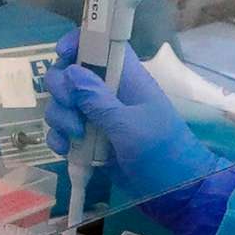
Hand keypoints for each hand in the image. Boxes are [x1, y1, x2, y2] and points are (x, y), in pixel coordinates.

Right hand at [45, 37, 234, 234]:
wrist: (174, 192)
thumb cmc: (161, 153)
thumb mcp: (129, 127)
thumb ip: (98, 101)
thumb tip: (70, 72)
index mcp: (126, 78)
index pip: (99, 44)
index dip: (78, 42)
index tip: (61, 56)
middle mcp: (109, 91)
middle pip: (70, 73)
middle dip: (62, 91)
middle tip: (73, 111)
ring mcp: (98, 116)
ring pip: (63, 103)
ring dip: (60, 118)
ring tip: (75, 138)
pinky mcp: (90, 139)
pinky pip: (63, 129)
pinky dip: (59, 138)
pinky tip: (66, 150)